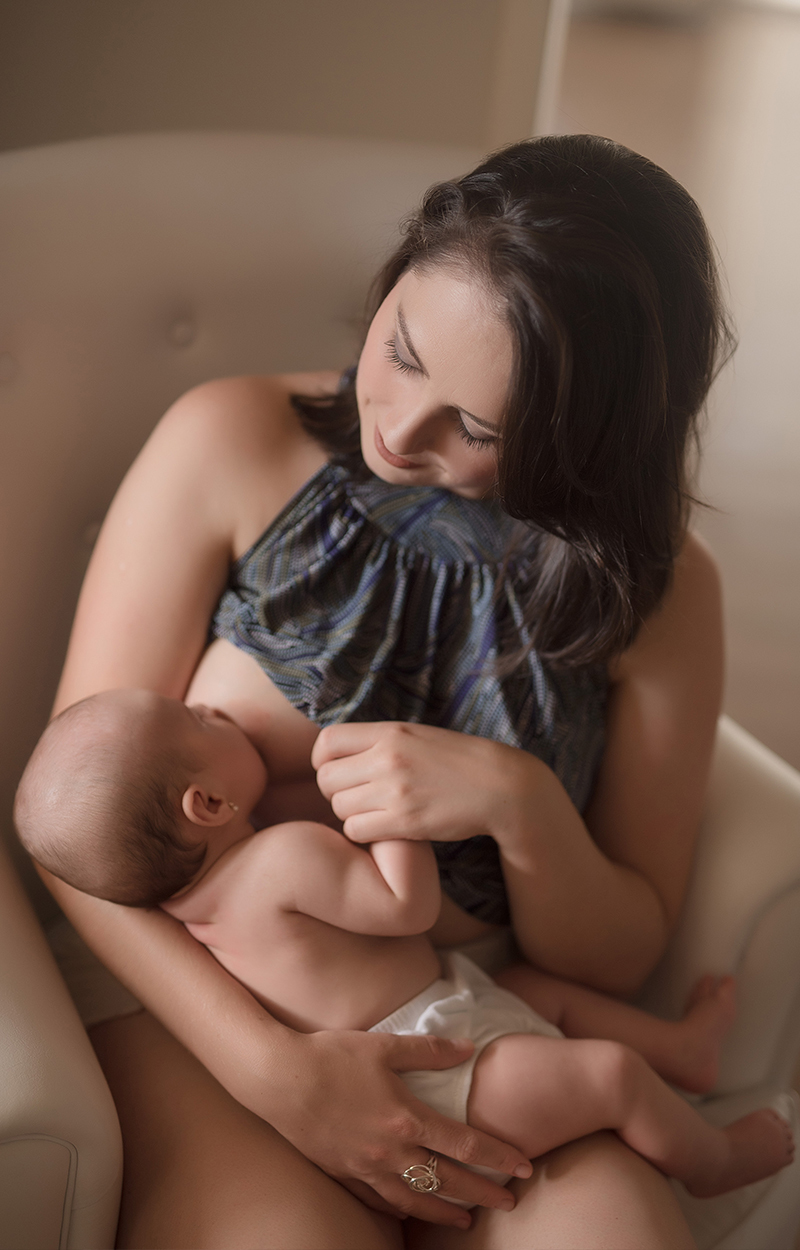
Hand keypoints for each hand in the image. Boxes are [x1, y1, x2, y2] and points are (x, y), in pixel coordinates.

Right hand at [263, 1027, 531, 1226]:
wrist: (277, 1078)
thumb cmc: (331, 1055)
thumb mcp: (384, 1045)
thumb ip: (429, 1050)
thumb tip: (468, 1048)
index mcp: (406, 1118)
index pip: (465, 1144)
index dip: (498, 1157)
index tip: (524, 1166)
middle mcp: (391, 1151)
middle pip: (447, 1179)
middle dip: (483, 1192)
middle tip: (510, 1202)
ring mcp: (366, 1168)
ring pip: (415, 1200)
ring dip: (445, 1211)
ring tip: (467, 1220)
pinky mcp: (344, 1173)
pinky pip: (379, 1201)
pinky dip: (402, 1210)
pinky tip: (412, 1211)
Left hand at [312, 721, 535, 843]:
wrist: (501, 786)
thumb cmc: (459, 761)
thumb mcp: (417, 735)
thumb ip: (381, 740)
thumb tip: (341, 753)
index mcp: (390, 732)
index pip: (326, 743)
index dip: (322, 761)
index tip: (336, 772)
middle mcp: (387, 758)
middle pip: (327, 779)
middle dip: (334, 791)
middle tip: (355, 797)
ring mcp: (395, 790)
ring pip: (339, 807)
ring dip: (350, 814)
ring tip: (372, 812)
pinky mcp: (404, 821)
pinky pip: (356, 830)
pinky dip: (362, 833)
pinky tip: (381, 828)